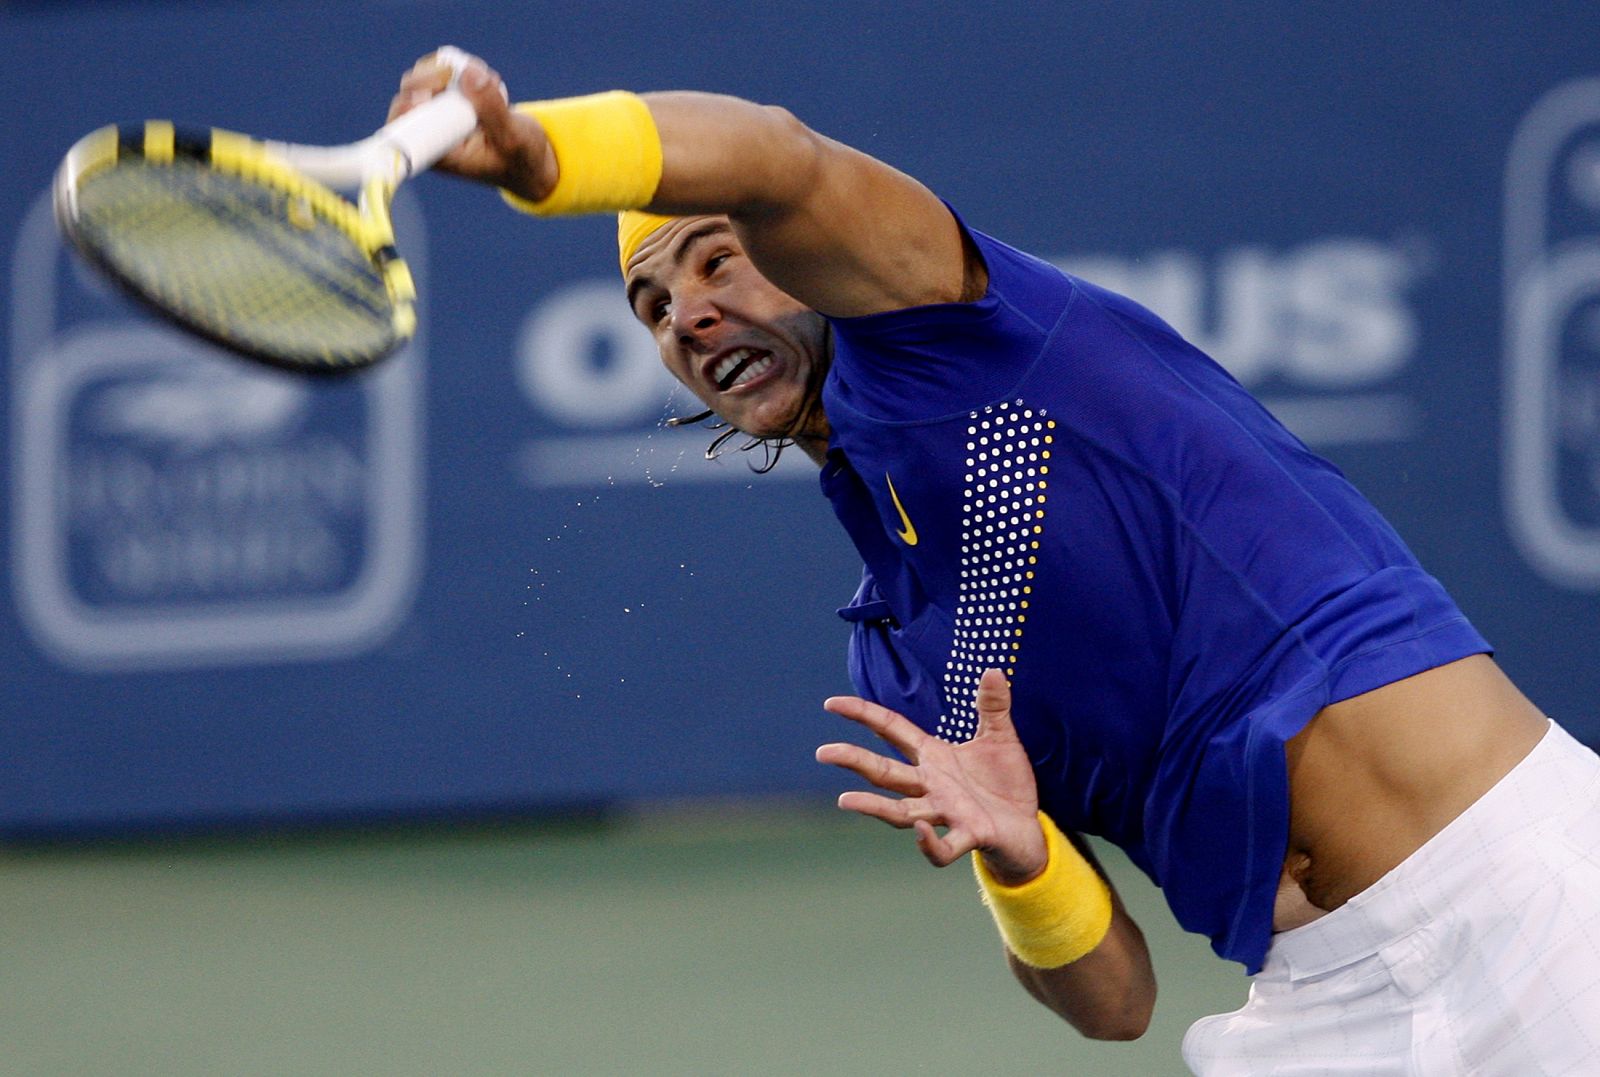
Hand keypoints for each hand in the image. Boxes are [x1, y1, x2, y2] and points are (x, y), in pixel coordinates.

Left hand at [387, 49, 556, 199]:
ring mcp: (440, 117)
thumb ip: (491, 108)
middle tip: (460, 73)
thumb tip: (468, 72)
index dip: (408, 105)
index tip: (427, 93)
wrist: (532, 159)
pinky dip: (457, 68)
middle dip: (431, 78)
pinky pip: (439, 75)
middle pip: (409, 96)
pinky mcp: (450, 102)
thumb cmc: (521, 160)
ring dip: (447, 70)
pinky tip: (482, 76)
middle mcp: (434, 136)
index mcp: (441, 155)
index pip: (404, 129)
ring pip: (423, 80)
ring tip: (484, 78)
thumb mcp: (513, 138)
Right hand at [816, 668, 1047, 883]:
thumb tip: (994, 670)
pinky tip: (921, 829)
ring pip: (901, 812)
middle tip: (823, 752)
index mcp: (934, 757)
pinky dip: (929, 843)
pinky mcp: (970, 835)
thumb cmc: (1005, 783)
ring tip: (844, 800)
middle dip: (854, 760)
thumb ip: (992, 706)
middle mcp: (932, 786)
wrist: (1027, 828)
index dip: (862, 715)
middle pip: (885, 772)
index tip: (831, 703)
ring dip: (874, 807)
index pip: (891, 730)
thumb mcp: (1000, 738)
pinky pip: (944, 847)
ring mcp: (947, 812)